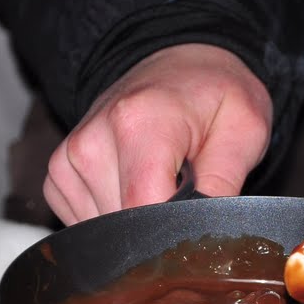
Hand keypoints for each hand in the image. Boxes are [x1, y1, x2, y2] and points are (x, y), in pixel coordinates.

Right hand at [44, 43, 272, 223]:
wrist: (180, 66)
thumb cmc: (214, 95)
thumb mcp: (244, 129)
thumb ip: (225, 184)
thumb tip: (206, 238)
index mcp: (139, 123)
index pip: (145, 210)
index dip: (175, 229)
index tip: (198, 217)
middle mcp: (93, 141)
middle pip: (124, 226)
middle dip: (159, 225)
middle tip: (187, 189)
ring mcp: (70, 157)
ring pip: (104, 230)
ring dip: (137, 220)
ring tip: (162, 180)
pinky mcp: (60, 172)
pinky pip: (85, 220)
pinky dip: (113, 215)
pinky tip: (136, 186)